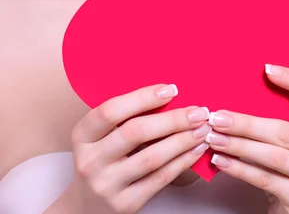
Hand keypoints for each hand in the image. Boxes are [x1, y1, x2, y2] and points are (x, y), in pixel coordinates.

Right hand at [70, 84, 211, 212]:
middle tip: (198, 111)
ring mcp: (107, 185)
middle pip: (135, 132)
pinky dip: (182, 161)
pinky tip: (195, 149)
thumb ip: (125, 117)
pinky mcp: (125, 204)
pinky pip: (160, 178)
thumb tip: (168, 93)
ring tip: (202, 128)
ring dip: (183, 140)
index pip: (111, 111)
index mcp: (82, 136)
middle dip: (172, 119)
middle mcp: (90, 161)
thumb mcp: (101, 136)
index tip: (171, 89)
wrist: (88, 206)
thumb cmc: (103, 159)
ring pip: (152, 157)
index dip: (143, 97)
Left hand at [205, 65, 288, 213]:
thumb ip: (279, 117)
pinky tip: (220, 161)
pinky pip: (265, 179)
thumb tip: (238, 88)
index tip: (266, 68)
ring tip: (213, 137)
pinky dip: (239, 169)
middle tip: (217, 116)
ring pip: (273, 156)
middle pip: (285, 131)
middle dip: (246, 123)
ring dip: (238, 145)